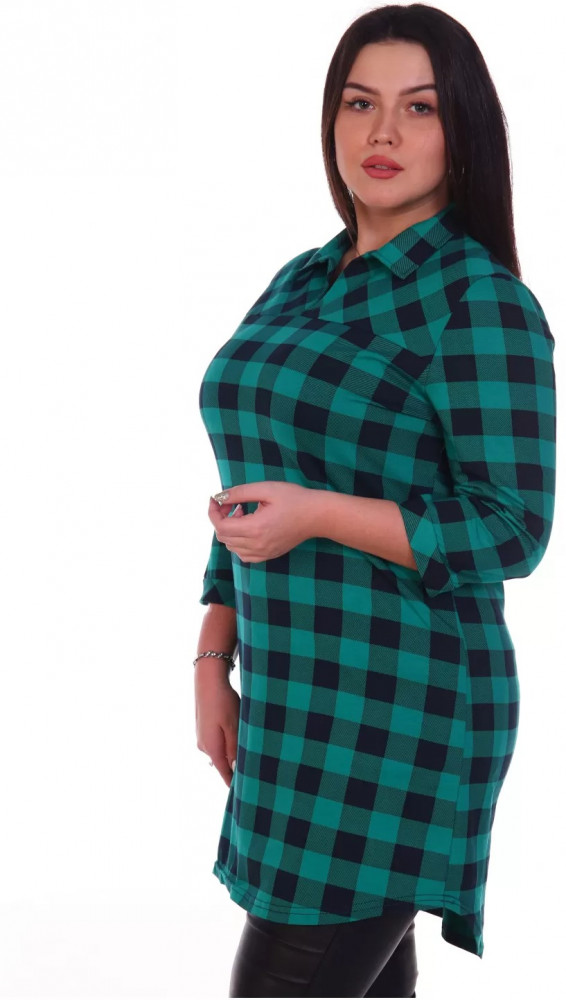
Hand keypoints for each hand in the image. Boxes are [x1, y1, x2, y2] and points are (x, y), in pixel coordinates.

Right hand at [194, 668, 240, 787]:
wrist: (208, 680)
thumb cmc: (223, 702)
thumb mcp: (233, 726)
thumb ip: (234, 749)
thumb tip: (235, 769)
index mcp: (211, 748)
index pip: (224, 773)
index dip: (234, 783)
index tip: (246, 793)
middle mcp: (204, 746)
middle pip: (223, 763)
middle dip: (237, 767)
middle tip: (255, 771)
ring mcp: (203, 737)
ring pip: (221, 751)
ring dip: (233, 752)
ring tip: (250, 750)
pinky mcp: (205, 728)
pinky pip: (218, 741)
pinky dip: (228, 742)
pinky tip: (237, 733)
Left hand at [208, 481, 316, 562]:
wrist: (317, 516)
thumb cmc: (294, 499)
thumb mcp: (266, 489)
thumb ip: (240, 493)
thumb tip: (219, 497)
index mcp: (255, 528)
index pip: (220, 526)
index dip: (213, 512)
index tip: (216, 499)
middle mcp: (257, 545)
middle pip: (223, 537)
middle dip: (221, 518)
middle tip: (232, 503)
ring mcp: (263, 553)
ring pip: (231, 547)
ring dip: (230, 530)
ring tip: (243, 513)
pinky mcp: (268, 555)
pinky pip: (243, 555)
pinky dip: (238, 543)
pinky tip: (248, 528)